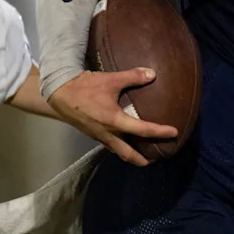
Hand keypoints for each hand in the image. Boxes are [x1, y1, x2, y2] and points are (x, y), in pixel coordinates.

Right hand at [47, 69, 177, 166]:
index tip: (174, 133)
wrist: (59, 94)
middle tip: (158, 158)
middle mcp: (108, 134)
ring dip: (132, 155)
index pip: (143, 130)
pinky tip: (126, 142)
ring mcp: (99, 137)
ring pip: (119, 151)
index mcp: (115, 121)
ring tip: (144, 154)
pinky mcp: (93, 135)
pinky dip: (121, 148)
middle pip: (129, 154)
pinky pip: (111, 146)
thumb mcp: (110, 80)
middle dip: (143, 159)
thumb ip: (132, 77)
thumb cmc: (85, 87)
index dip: (160, 132)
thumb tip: (153, 74)